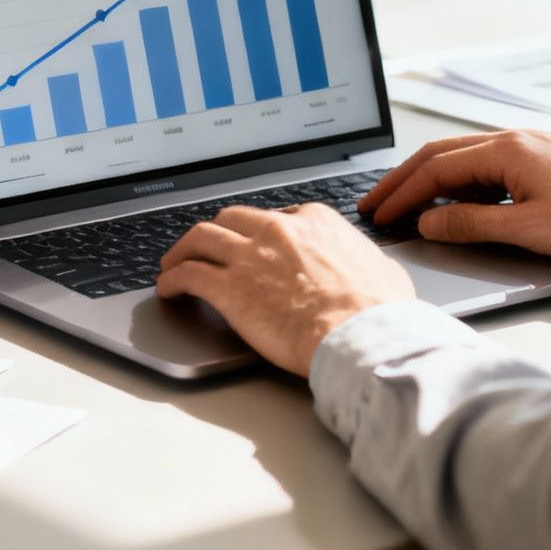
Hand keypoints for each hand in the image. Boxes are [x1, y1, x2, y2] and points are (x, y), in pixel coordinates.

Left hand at [156, 203, 415, 375]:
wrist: (363, 334)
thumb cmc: (379, 311)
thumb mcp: (383, 270)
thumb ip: (364, 261)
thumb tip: (373, 266)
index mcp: (314, 222)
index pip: (275, 216)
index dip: (259, 231)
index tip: (253, 243)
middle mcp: (276, 230)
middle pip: (231, 220)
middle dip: (216, 233)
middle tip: (206, 247)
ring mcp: (249, 256)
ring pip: (200, 238)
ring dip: (182, 250)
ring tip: (173, 263)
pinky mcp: (229, 288)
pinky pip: (187, 274)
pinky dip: (172, 279)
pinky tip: (167, 288)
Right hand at [357, 130, 550, 261]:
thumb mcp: (526, 229)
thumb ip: (470, 225)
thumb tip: (428, 223)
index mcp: (505, 149)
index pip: (435, 170)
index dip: (401, 194)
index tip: (379, 214)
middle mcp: (513, 139)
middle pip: (441, 156)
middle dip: (403, 181)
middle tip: (376, 204)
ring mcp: (530, 147)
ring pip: (464, 160)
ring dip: (431, 182)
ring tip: (408, 206)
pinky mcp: (544, 160)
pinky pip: (488, 167)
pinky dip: (461, 184)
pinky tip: (459, 204)